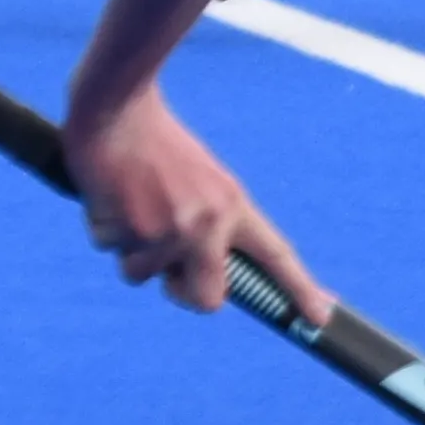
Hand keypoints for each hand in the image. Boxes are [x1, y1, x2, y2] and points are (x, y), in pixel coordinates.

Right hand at [59, 80, 327, 322]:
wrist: (115, 107)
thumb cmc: (154, 142)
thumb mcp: (201, 180)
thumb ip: (208, 224)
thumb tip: (195, 273)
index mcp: (232, 205)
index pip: (275, 254)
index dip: (299, 288)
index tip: (320, 317)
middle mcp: (207, 224)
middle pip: (207, 299)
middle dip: (182, 291)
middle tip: (168, 268)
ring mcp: (169, 231)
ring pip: (142, 275)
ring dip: (131, 249)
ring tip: (130, 203)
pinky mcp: (130, 233)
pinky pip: (111, 251)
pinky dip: (105, 229)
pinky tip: (109, 195)